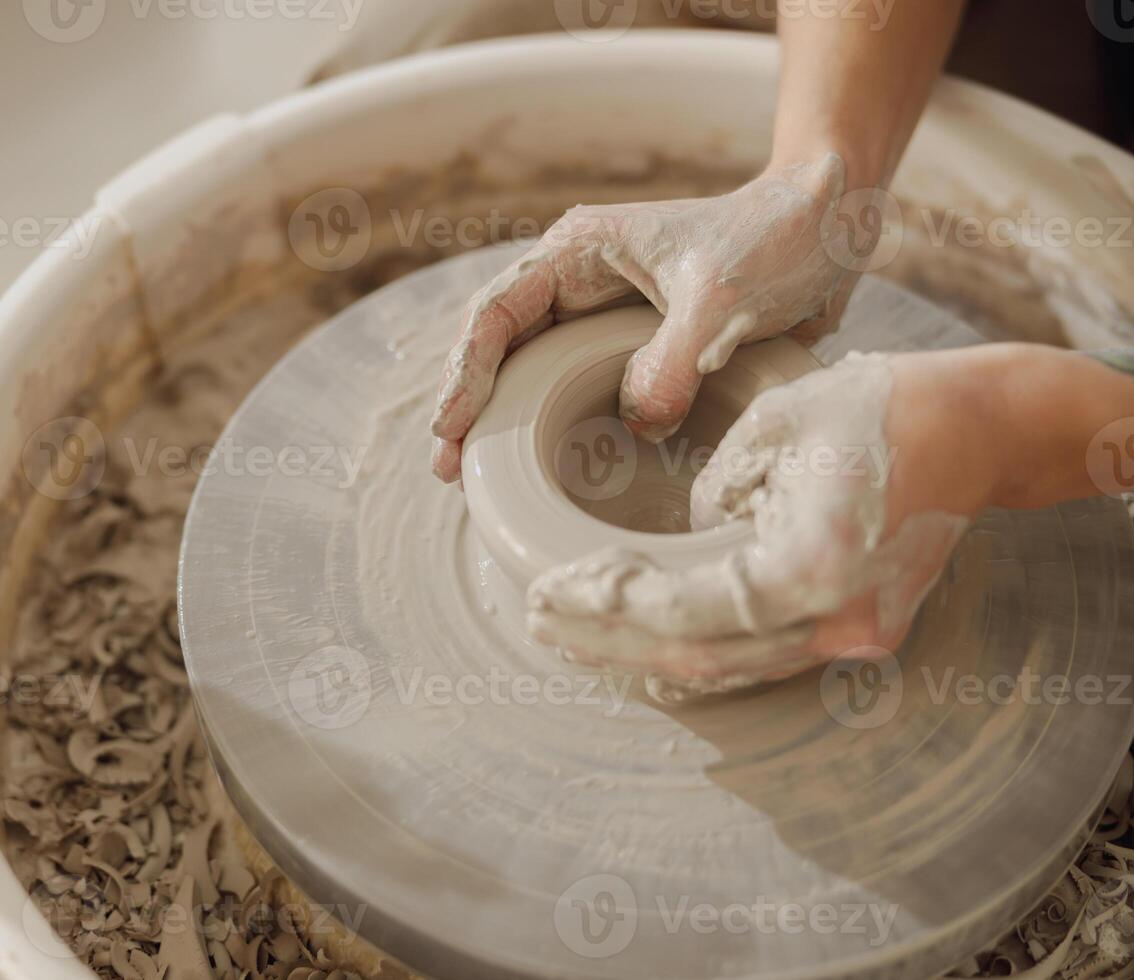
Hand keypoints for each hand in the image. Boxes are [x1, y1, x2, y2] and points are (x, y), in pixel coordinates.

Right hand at [430, 153, 861, 481]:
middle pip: (497, 347)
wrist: (831, 232)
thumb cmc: (775, 239)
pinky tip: (536, 468)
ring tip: (469, 479)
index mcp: (578, 250)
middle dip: (467, 405)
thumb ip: (671, 362)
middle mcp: (577, 283)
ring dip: (499, 422)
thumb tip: (636, 426)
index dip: (465, 371)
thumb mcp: (722, 300)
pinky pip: (575, 392)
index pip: (497, 311)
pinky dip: (550, 428)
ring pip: (528, 373)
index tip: (450, 427)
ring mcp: (601, 319)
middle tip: (446, 470)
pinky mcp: (632, 351)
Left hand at [526, 350, 1005, 693]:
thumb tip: (682, 540)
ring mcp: (851, 637)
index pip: (682, 610)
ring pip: (726, 667)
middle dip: (607, 642)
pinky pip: (758, 653)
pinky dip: (695, 649)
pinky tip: (641, 645)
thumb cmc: (879, 410)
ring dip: (643, 653)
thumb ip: (711, 494)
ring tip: (571, 633)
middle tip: (539, 620)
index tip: (547, 591)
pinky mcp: (854, 629)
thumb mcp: (773, 426)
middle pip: (696, 657)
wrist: (979, 429)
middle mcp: (834, 623)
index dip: (606, 607)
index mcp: (811, 569)